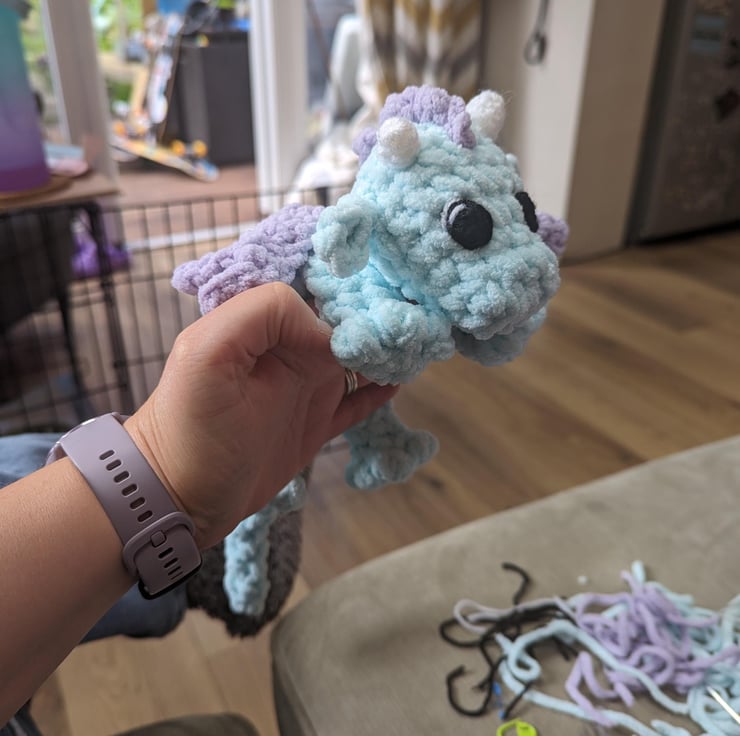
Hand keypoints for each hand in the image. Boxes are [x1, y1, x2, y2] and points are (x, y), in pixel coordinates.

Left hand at [126, 282, 397, 548]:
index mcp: (259, 325)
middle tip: (410, 322)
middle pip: (340, 322)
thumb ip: (262, 316)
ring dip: (382, 352)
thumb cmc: (190, 427)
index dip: (343, 293)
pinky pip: (355, 401)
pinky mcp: (314, 425)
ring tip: (415, 346)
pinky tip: (399, 380)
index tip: (375, 304)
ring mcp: (303, 389)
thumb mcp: (208, 354)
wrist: (180, 498)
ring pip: (355, 360)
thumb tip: (329, 331)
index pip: (311, 292)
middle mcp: (285, 351)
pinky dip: (378, 390)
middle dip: (374, 318)